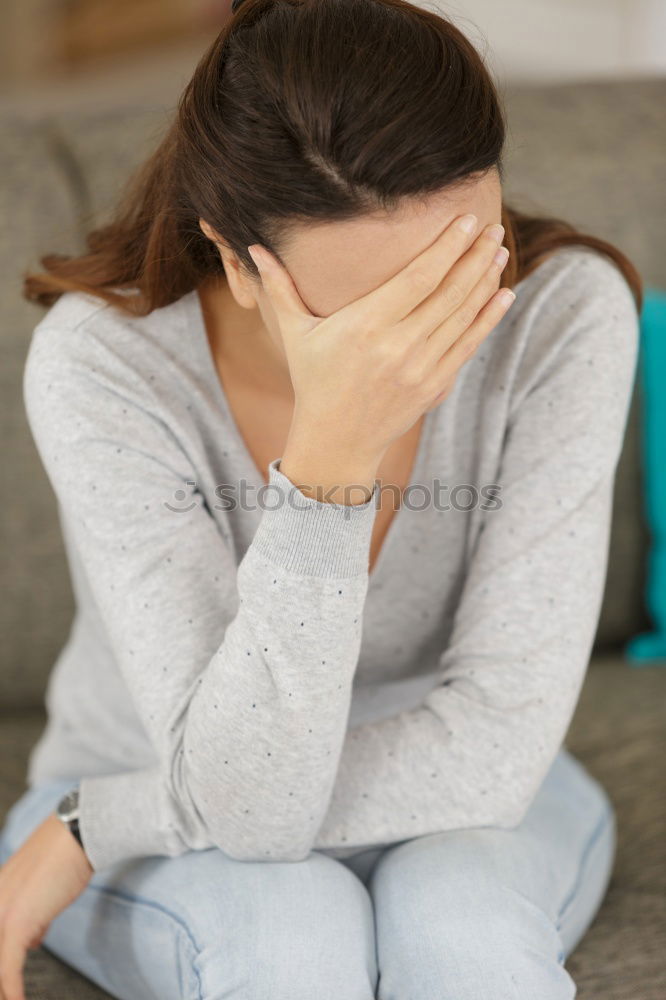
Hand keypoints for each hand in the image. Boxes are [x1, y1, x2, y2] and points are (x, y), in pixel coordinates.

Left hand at [0, 813, 92, 999]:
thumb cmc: (67, 854)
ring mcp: (1, 914)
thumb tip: (31, 941)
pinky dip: (12, 991)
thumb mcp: (43, 886)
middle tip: (9, 993)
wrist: (78, 834)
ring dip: (4, 988)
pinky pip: (7, 969)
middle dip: (1, 977)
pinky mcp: (15, 925)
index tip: (8, 977)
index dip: (3, 960)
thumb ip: (32, 915)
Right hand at [248, 215, 512, 499]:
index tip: (466, 220)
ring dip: (485, 281)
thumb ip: (279, 288)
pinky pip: (467, 345)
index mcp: (365, 326)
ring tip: (499, 250)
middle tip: (492, 227)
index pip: (418, 278)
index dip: (447, 247)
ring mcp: (419, 369)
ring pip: (462, 316)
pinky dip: (488, 319)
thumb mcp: (296, 335)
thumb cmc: (314, 381)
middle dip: (474, 256)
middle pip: (447, 292)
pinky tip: (504, 294)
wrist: (336, 441)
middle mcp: (397, 346)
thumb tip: (255, 247)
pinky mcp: (434, 386)